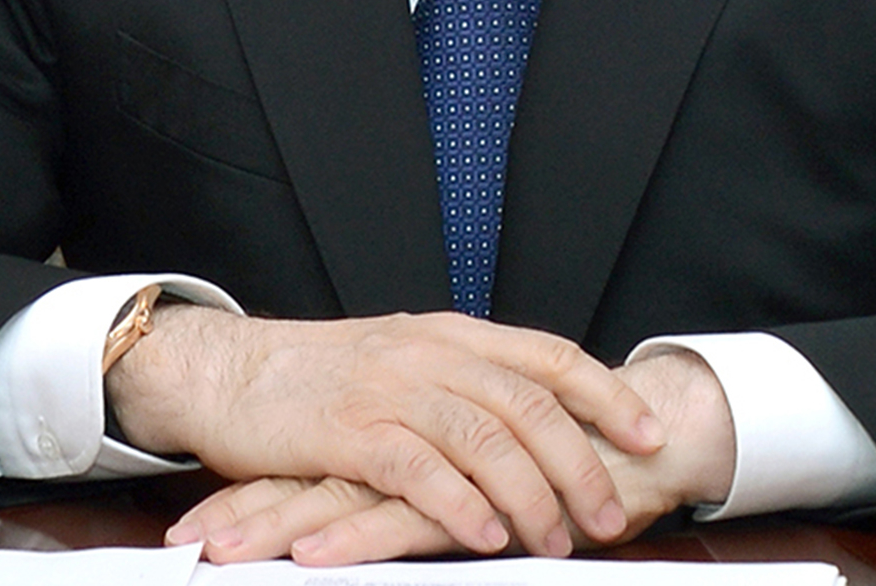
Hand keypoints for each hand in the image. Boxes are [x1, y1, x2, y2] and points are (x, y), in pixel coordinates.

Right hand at [110, 307, 663, 558]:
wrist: (227, 372)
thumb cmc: (313, 378)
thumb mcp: (398, 360)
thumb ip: (460, 383)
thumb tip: (531, 423)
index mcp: (445, 333)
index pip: (546, 355)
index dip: (605, 395)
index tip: (648, 436)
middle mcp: (424, 352)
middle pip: (529, 406)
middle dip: (580, 468)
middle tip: (608, 519)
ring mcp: (387, 389)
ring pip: (487, 440)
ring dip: (532, 500)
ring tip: (554, 542)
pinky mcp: (348, 430)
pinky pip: (422, 470)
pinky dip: (462, 507)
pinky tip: (484, 537)